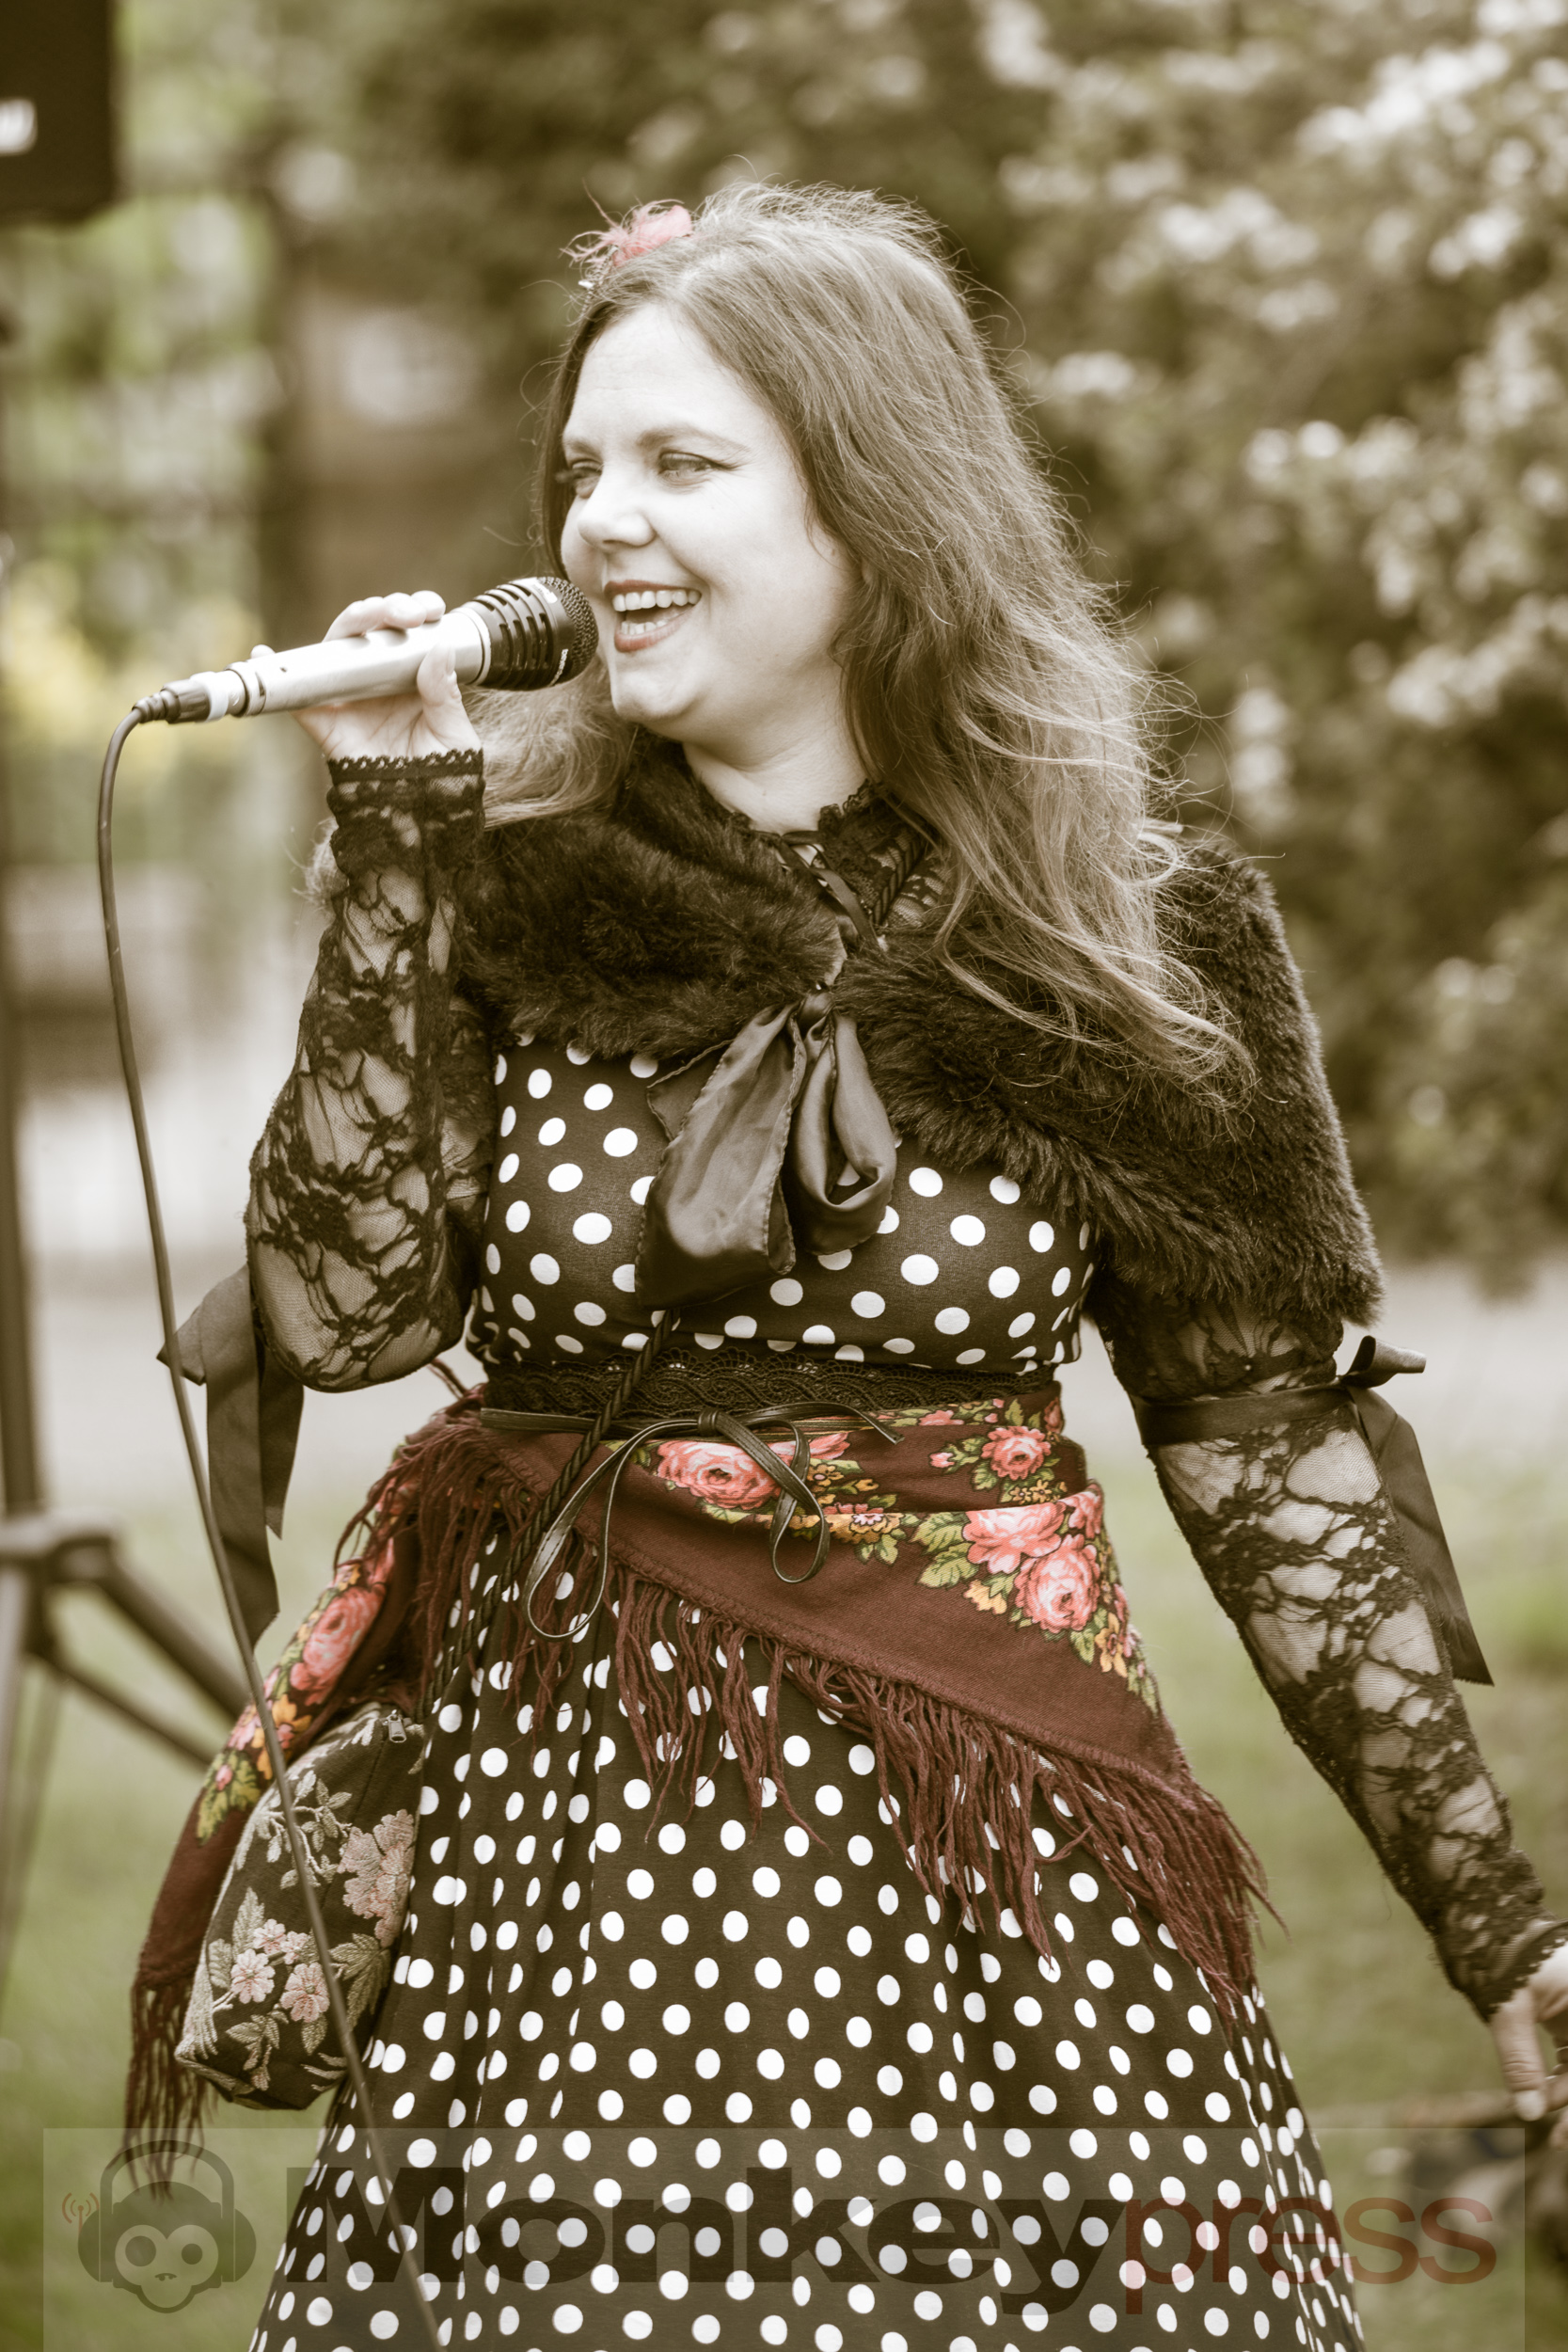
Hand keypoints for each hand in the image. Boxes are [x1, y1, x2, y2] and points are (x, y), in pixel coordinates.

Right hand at [253, 589, 480, 764]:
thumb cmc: (443, 776)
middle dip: (386, 609)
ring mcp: (350, 697)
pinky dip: (276, 673)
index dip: (416, 609)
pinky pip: (297, 697)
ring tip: (365, 615)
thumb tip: (440, 647)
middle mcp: (379, 679)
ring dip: (351, 623)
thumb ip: (445, 695)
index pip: (410, 631)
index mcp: (414, 676)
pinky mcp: (326, 722)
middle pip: (372, 629)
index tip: (430, 608)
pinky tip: (263, 654)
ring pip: (339, 648)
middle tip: (405, 613)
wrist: (422, 816)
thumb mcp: (454, 735)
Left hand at [1488, 1940, 1567, 2136]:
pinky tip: (1543, 2094)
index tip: (1559, 2140)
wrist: (1490, 1921)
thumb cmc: (1503, 1958)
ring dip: (1566, 2091)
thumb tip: (1528, 2112)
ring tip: (1542, 2114)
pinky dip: (1562, 2076)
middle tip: (1558, 2140)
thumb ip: (1520, 2061)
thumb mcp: (1509, 2010)